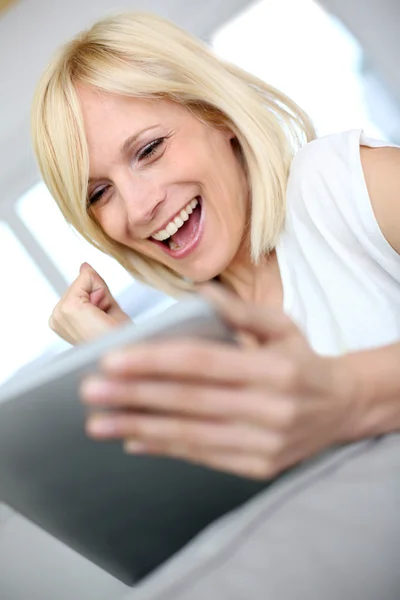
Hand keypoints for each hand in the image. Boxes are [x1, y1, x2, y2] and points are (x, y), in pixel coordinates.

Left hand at [49, 262, 129, 344]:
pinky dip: (86, 310)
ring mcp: (56, 321)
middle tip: (103, 318)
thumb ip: (95, 282)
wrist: (114, 363)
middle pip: (81, 285)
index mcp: (68, 309)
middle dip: (96, 297)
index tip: (105, 311)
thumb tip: (85, 266)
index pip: (87, 278)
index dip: (103, 292)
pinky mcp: (57, 325)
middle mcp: (57, 315)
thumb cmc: (117, 342)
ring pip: (79, 294)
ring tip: (99, 323)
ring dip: (92, 304)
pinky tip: (92, 325)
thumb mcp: (112, 306)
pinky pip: (75, 303)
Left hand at [80, 286, 358, 478]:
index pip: (203, 363)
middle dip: (135, 395)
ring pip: (191, 435)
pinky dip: (165, 448)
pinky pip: (204, 457)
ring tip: (100, 422)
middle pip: (190, 401)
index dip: (155, 361)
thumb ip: (241, 310)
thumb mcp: (282, 326)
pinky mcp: (259, 467)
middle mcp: (272, 409)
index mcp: (276, 368)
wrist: (341, 408)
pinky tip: (134, 440)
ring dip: (140, 427)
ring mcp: (266, 443)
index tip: (113, 359)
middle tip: (93, 391)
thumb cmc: (303, 361)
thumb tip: (199, 294)